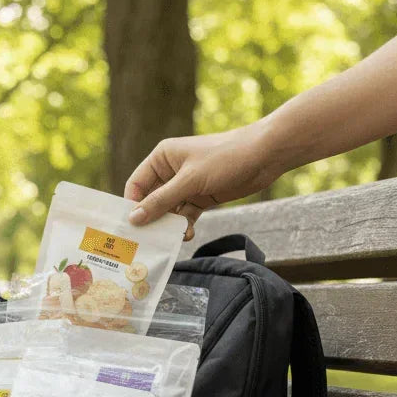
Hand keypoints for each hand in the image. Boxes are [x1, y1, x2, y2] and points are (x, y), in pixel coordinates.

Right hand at [124, 121, 283, 239]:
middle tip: (147, 240)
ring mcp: (186, 185)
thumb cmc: (226, 158)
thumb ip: (161, 201)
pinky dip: (184, 226)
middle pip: (150, 200)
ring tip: (171, 240)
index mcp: (162, 158)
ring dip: (169, 226)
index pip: (136, 185)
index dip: (132, 205)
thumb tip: (133, 219)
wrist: (266, 155)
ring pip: (168, 211)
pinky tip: (187, 235)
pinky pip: (185, 215)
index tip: (130, 227)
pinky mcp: (200, 196)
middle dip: (150, 219)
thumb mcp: (190, 181)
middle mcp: (170, 171)